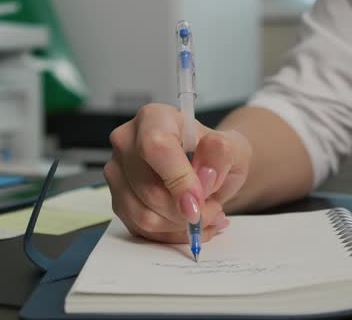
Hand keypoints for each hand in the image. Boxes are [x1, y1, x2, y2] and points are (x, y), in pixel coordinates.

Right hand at [104, 103, 251, 242]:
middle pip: (148, 189)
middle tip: (213, 210)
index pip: (156, 147)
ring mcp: (118, 173)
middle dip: (186, 210)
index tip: (200, 202)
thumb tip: (205, 174)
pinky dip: (172, 234)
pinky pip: (141, 230)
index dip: (178, 179)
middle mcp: (127, 142)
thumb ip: (221, 156)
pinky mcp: (118, 200)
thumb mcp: (233, 148)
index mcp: (153, 118)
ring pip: (143, 215)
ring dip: (180, 226)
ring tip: (205, 216)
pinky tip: (191, 225)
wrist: (207, 166)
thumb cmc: (216, 154)